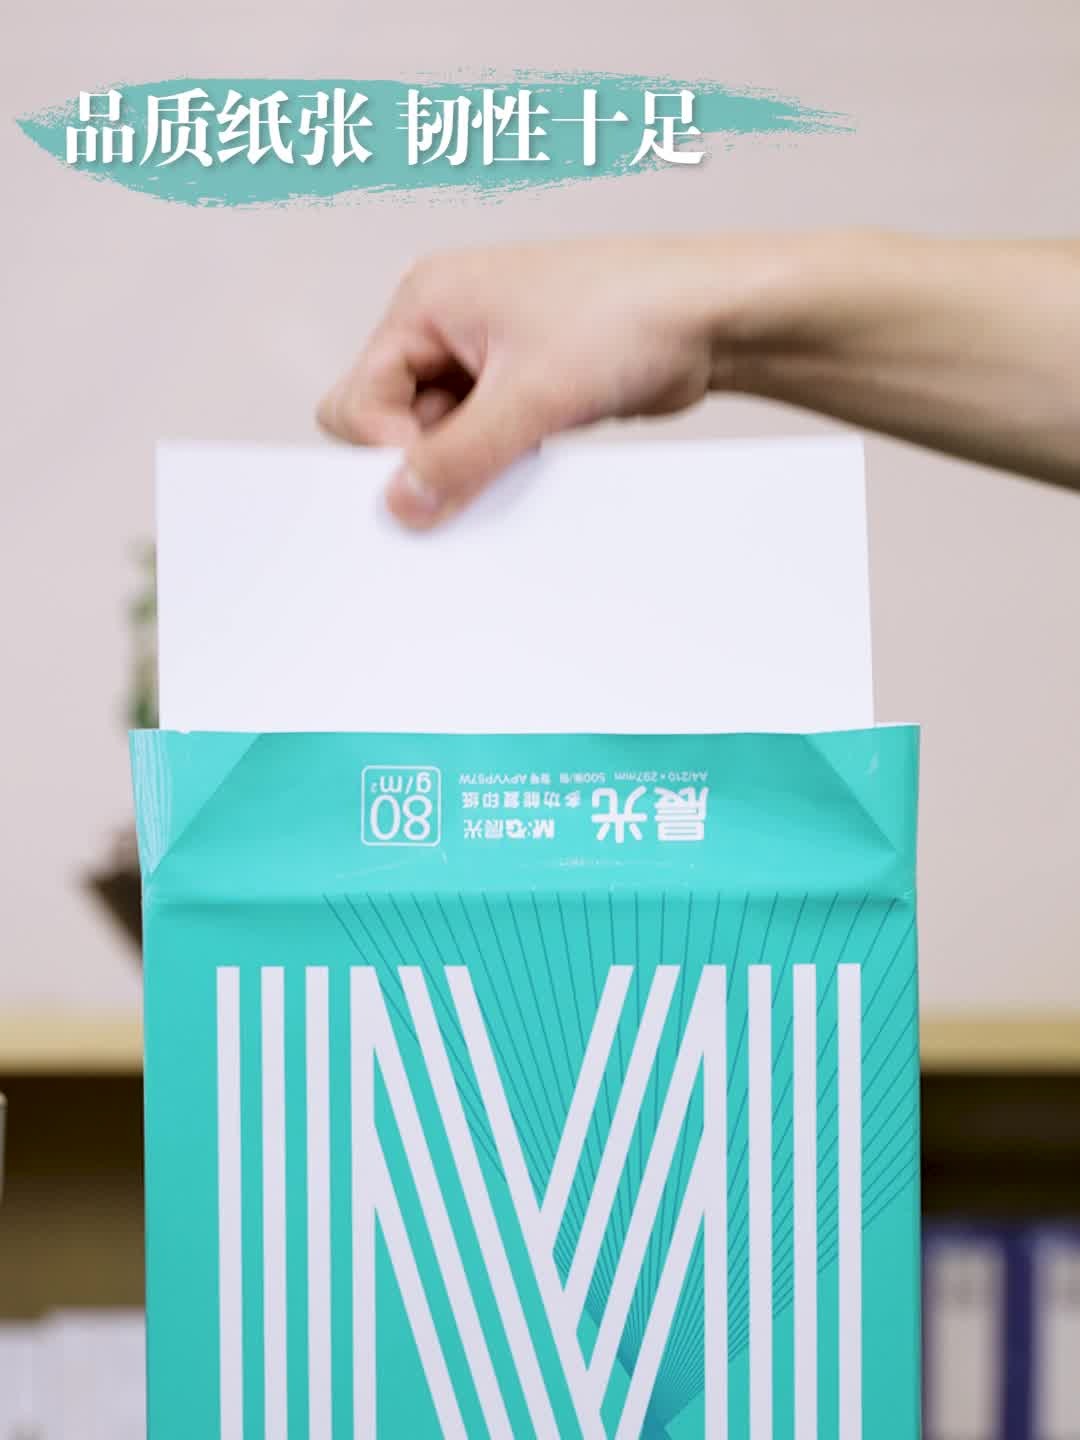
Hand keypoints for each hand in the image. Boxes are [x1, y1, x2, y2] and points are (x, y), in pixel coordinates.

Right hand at [317, 237, 742, 526]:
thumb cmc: (628, 314)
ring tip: (521, 456)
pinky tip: (533, 462)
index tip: (434, 480)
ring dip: (468, 463)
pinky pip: (479, 442)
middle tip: (480, 471)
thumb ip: (458, 457)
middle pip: (388, 421)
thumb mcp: (531, 396)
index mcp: (426, 302)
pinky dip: (496, 463)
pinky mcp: (517, 388)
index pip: (357, 398)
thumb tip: (402, 505)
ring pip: (436, 437)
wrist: (711, 317)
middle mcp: (443, 325)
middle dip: (425, 456)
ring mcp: (481, 358)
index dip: (386, 449)